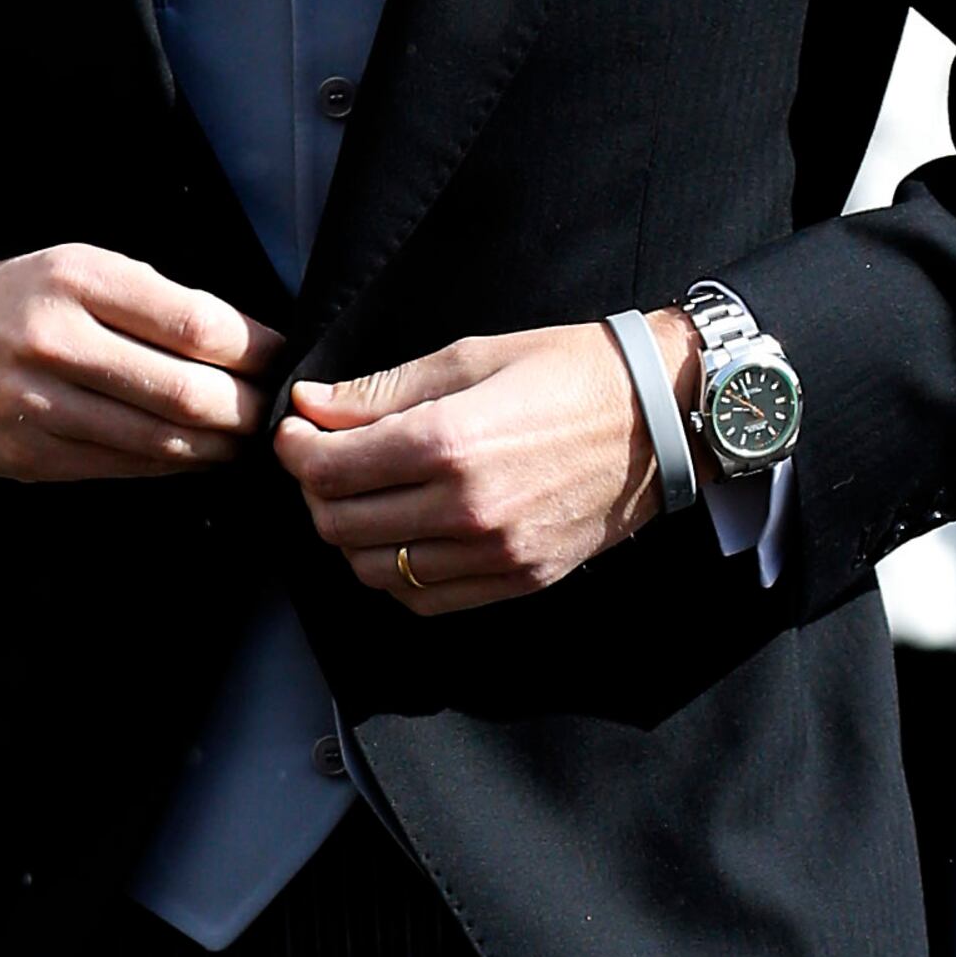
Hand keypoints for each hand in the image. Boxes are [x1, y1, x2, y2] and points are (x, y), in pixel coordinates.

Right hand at [0, 245, 283, 482]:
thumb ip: (154, 301)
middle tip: (271, 410)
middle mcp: (56, 341)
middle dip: (247, 409)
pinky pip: (125, 468)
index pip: (194, 322)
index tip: (280, 357)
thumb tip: (244, 341)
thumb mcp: (76, 269)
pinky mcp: (31, 457)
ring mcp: (40, 406)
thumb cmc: (10, 302)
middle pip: (186, 391)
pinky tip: (193, 454)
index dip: (254, 349)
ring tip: (242, 438)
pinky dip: (173, 465)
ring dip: (218, 446)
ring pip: (161, 440)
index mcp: (76, 279)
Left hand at [279, 314, 689, 610]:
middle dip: (315, 491)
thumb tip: (312, 407)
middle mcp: (465, 508)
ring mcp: (492, 553)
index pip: (330, 468)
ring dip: (350, 537)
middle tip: (323, 462)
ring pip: (373, 570)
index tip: (295, 432)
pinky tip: (402, 537)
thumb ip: (382, 391)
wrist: (660, 417)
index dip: (295, 450)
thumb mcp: (470, 358)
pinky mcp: (517, 580)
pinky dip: (395, 574)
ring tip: (362, 499)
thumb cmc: (568, 373)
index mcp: (448, 442)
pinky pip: (425, 598)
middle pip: (340, 523)